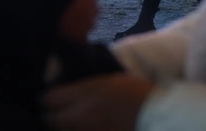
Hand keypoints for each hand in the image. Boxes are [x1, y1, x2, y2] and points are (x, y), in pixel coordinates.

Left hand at [42, 74, 156, 130]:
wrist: (158, 115)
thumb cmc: (136, 93)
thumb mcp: (108, 80)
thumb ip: (84, 87)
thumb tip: (67, 91)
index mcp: (84, 94)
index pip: (48, 99)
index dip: (46, 100)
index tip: (50, 100)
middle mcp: (81, 115)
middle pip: (51, 120)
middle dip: (52, 117)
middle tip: (57, 114)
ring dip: (64, 127)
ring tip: (73, 123)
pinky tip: (86, 127)